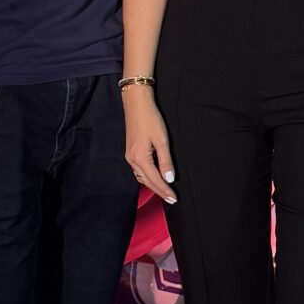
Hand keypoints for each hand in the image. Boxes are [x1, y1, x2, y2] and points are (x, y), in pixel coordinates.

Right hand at [124, 86, 176, 204]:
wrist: (136, 103)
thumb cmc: (150, 119)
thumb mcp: (162, 140)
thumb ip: (166, 161)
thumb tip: (169, 179)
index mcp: (140, 158)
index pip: (155, 180)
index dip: (165, 190)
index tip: (174, 198)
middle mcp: (132, 160)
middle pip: (146, 181)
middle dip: (159, 191)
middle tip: (171, 199)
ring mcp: (129, 156)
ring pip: (141, 177)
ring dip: (153, 185)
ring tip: (164, 192)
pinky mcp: (130, 152)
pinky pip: (138, 170)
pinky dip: (147, 177)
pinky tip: (154, 178)